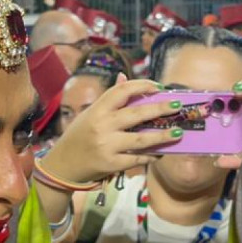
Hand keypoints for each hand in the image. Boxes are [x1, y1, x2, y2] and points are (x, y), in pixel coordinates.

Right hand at [42, 77, 182, 183]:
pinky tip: (161, 152)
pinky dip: (151, 156)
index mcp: (97, 109)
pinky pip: (137, 159)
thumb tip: (124, 77)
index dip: (142, 86)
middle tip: (177, 106)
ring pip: (141, 139)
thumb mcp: (90, 113)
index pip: (122, 91)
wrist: (63, 165)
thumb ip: (109, 98)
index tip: (159, 86)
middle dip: (160, 108)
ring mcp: (107, 146)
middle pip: (136, 114)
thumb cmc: (79, 136)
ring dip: (162, 136)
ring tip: (178, 133)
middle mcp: (102, 126)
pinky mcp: (111, 164)